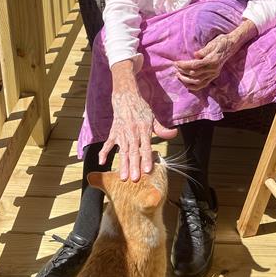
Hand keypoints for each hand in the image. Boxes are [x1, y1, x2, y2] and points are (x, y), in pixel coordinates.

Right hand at [99, 62, 176, 180]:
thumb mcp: (153, 117)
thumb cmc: (141, 109)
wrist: (126, 97)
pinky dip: (104, 153)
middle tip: (134, 179)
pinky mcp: (113, 133)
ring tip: (122, 177)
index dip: (147, 159)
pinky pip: (108, 144)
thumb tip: (174, 134)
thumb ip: (162, 129)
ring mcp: (122, 133)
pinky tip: (102, 163)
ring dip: (122, 164)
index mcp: (144, 129)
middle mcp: (132, 132)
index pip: (146, 147)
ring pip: (122, 151)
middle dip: (134, 166)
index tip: (147, 170)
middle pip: (134, 152)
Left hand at [176, 21, 258, 90]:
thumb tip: (196, 55)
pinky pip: (203, 85)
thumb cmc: (221, 41)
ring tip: (178, 75)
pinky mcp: (214, 76)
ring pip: (198, 82)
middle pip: (195, 74)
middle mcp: (214, 69)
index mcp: (213, 60)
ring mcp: (214, 74)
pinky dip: (194, 86)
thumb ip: (205, 50)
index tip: (176, 62)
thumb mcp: (213, 42)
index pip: (195, 65)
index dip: (184, 65)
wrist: (232, 45)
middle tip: (175, 67)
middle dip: (183, 72)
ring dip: (186, 80)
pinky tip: (186, 84)